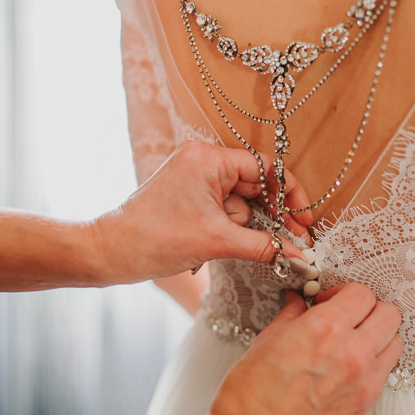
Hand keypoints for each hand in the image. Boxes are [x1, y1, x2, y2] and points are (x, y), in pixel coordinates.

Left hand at [88, 141, 313, 281]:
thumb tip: (301, 256)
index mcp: (208, 158)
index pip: (265, 167)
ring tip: (229, 245)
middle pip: (255, 185)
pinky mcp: (188, 195)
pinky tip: (227, 244)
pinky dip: (231, 227)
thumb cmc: (155, 239)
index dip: (290, 194)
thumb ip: (264, 246)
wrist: (109, 252)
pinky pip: (223, 208)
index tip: (305, 220)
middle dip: (270, 215)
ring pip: (240, 201)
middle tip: (294, 241)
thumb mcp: (217, 242)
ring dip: (244, 226)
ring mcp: (194, 177)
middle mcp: (202, 160)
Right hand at [193, 283, 403, 414]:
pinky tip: (350, 361)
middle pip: (389, 314)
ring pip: (395, 342)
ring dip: (378, 334)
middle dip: (368, 308)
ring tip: (353, 338)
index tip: (329, 300)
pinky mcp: (365, 404)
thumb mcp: (268, 340)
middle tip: (346, 314)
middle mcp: (352, 353)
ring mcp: (363, 381)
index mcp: (325, 329)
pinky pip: (385, 370)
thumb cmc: (251, 397)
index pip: (361, 293)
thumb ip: (291, 315)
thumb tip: (297, 302)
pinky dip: (375, 360)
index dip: (343, 292)